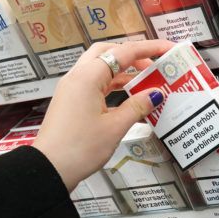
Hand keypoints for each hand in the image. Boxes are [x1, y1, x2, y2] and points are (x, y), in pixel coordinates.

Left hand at [33, 40, 175, 190]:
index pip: (123, 52)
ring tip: (146, 81)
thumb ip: (137, 106)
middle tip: (154, 64)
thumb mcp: (115, 127)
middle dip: (133, 55)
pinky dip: (113, 84)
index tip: (169, 49)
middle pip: (108, 52)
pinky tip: (128, 97)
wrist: (50, 168)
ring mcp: (72, 88)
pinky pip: (95, 83)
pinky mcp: (71, 101)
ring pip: (101, 67)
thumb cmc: (79, 148)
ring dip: (123, 70)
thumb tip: (155, 94)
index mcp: (88, 77)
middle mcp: (77, 77)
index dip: (149, 49)